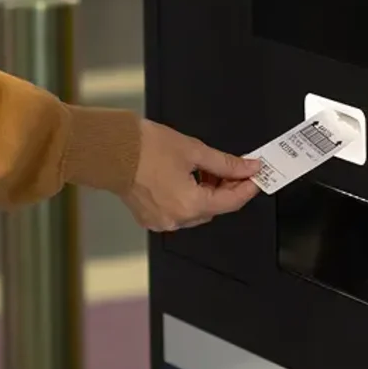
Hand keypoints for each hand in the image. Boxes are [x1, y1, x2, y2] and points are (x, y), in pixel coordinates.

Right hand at [119, 120, 261, 232]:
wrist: (112, 149)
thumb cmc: (145, 147)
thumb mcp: (194, 150)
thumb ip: (225, 163)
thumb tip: (246, 167)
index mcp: (190, 204)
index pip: (231, 202)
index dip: (247, 187)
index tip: (255, 175)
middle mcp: (176, 219)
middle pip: (214, 208)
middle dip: (225, 188)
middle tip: (233, 168)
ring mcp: (161, 220)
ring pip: (196, 211)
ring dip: (206, 192)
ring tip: (208, 169)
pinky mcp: (149, 217)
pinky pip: (178, 211)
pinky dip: (187, 197)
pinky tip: (188, 178)